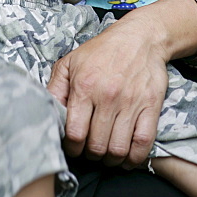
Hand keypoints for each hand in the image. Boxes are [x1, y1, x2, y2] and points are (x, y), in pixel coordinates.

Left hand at [47, 6, 170, 168]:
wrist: (140, 36)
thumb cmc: (102, 50)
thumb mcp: (71, 62)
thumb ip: (55, 88)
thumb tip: (46, 112)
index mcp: (85, 86)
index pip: (75, 134)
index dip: (72, 147)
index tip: (73, 147)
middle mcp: (108, 96)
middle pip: (97, 146)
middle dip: (91, 154)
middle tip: (90, 150)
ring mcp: (131, 103)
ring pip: (118, 150)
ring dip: (110, 160)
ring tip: (106, 154)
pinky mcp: (151, 106)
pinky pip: (143, 144)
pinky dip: (134, 159)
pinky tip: (126, 156)